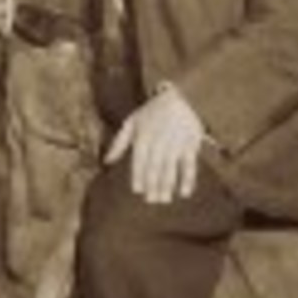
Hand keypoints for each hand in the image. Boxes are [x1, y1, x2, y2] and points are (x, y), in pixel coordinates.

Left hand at [105, 84, 205, 202]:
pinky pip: (189, 165)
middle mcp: (159, 141)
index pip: (139, 161)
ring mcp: (176, 144)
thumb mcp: (132, 122)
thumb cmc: (152, 111)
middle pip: (155, 168)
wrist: (180, 96)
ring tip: (164, 199)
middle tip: (152, 200)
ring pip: (170, 169)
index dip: (139, 176)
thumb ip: (119, 143)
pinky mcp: (191, 144)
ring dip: (167, 186)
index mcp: (143, 136)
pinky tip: (184, 193)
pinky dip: (187, 180)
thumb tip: (106, 162)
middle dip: (153, 185)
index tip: (138, 190)